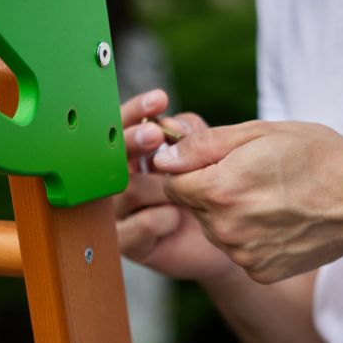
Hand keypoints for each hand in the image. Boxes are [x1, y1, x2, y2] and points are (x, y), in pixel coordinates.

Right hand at [114, 90, 234, 280]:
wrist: (230, 238)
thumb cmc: (217, 191)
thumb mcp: (212, 156)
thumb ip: (193, 136)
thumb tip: (170, 125)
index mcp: (137, 155)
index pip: (125, 126)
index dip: (136, 112)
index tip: (159, 100)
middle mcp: (122, 180)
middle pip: (112, 156)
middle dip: (133, 142)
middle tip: (155, 136)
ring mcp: (122, 212)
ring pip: (127, 190)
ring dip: (159, 187)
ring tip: (186, 195)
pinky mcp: (129, 242)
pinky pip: (141, 223)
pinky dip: (164, 219)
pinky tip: (178, 221)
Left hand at [154, 120, 342, 282]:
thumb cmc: (316, 157)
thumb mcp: (259, 133)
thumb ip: (202, 146)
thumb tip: (162, 158)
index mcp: (219, 190)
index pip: (170, 183)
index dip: (188, 169)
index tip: (215, 161)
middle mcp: (224, 229)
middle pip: (192, 208)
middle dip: (209, 191)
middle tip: (250, 177)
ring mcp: (242, 255)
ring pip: (213, 230)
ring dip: (227, 214)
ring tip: (269, 198)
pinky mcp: (259, 272)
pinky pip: (237, 251)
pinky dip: (249, 237)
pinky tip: (278, 221)